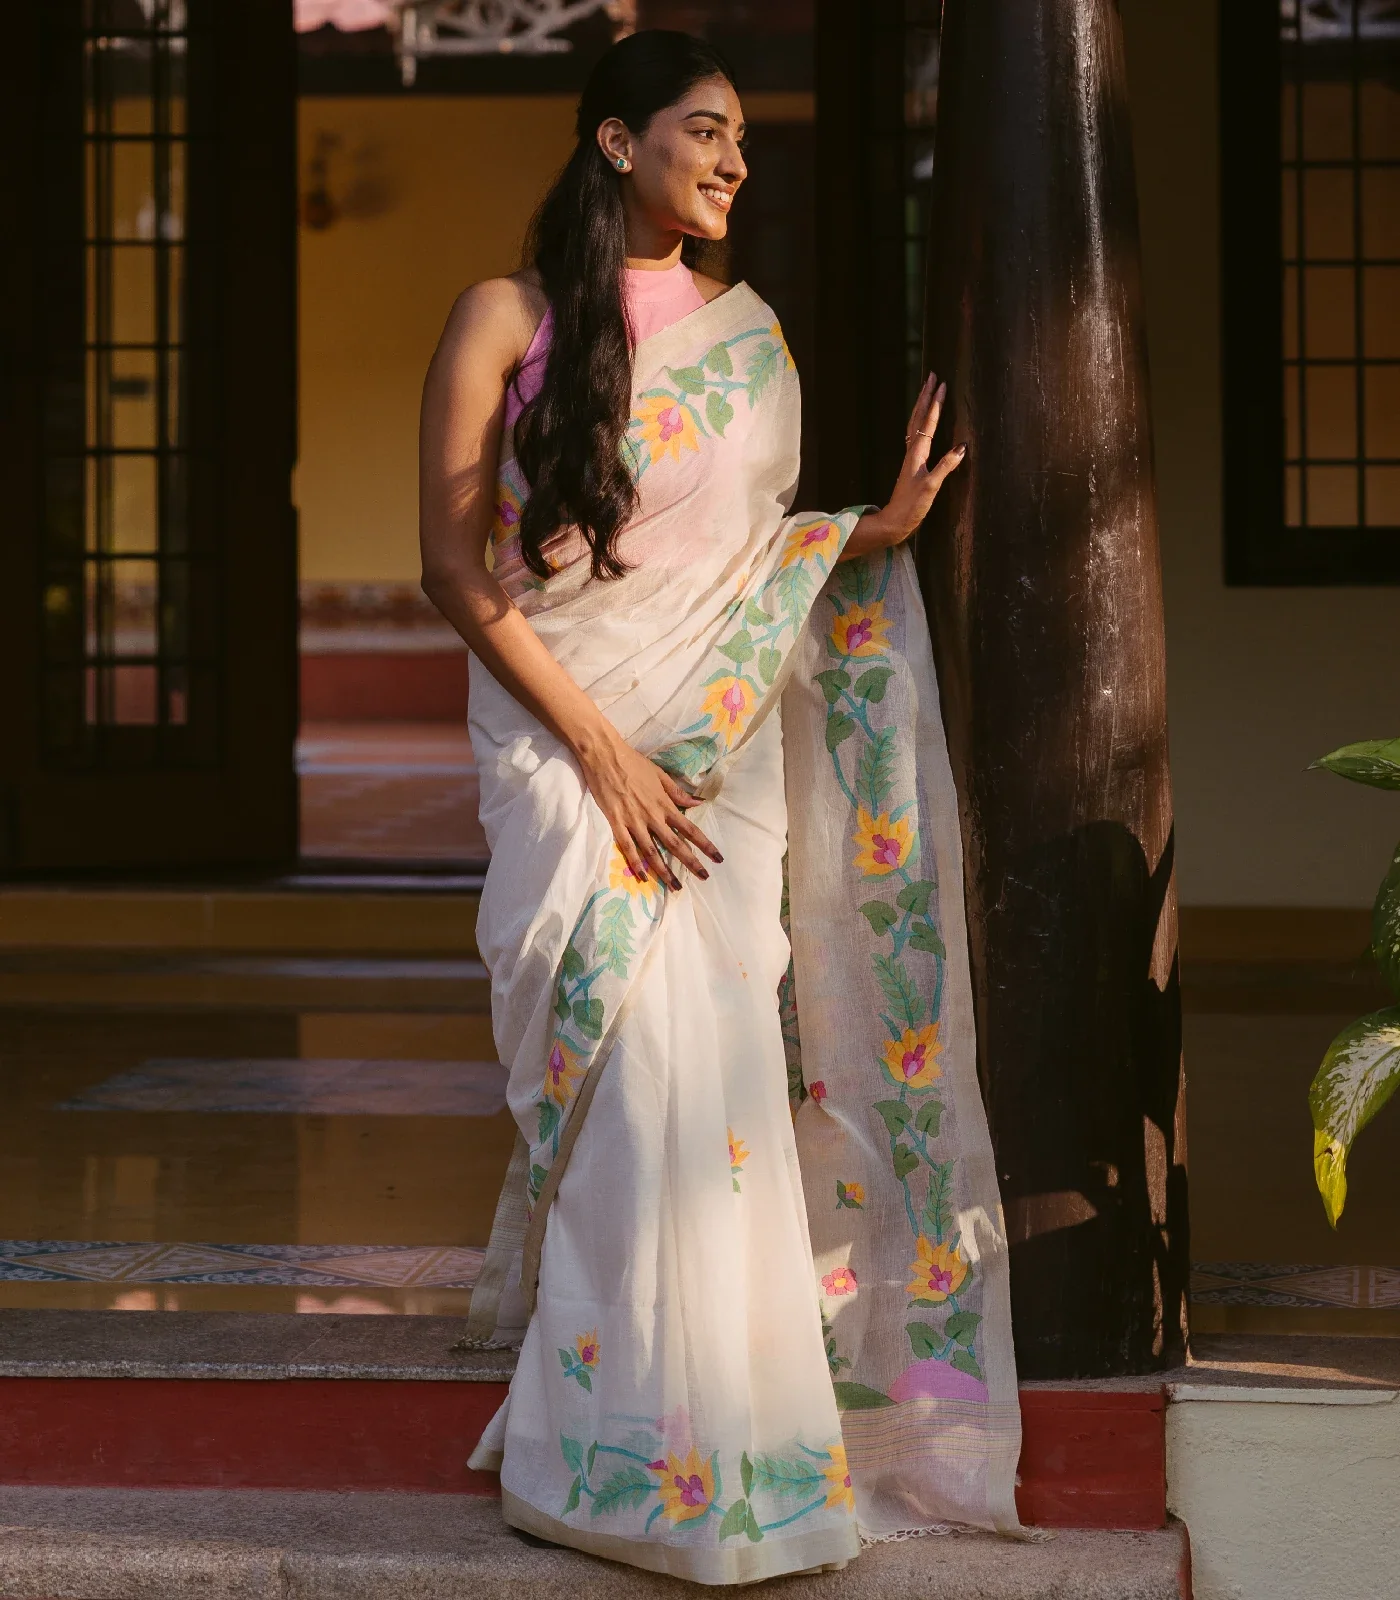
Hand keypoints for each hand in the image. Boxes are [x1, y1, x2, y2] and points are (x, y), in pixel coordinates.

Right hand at [575, 726, 722, 891]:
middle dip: (690, 862)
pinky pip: (628, 848)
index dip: (705, 844)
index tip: (717, 858)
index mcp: (665, 804)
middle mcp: (653, 816)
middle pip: (675, 844)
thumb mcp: (660, 775)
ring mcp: (634, 821)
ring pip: (652, 851)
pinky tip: (642, 876)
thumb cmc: (633, 762)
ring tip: (675, 886)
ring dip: (664, 870)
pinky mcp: (616, 823)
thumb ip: (678, 793)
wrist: (605, 756)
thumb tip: (698, 803)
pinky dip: (635, 863)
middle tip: (703, 878)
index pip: (690, 828)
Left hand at [844, 373, 964, 558]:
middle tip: (932, 375)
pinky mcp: (912, 465)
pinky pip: (916, 435)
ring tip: (927, 390)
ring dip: (921, 405)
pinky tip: (922, 422)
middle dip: (926, 396)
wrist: (894, 522)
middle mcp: (912, 452)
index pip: (928, 422)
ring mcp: (910, 458)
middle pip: (918, 417)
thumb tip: (962, 447)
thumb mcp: (931, 487)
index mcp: (917, 453)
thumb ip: (946, 466)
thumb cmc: (911, 507)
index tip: (942, 384)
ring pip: (915, 424)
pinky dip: (920, 422)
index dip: (936, 403)